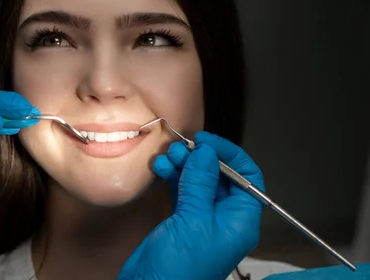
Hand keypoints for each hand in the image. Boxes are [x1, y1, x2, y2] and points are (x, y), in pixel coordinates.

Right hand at [118, 131, 264, 279]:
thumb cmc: (179, 269)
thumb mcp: (193, 221)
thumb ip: (200, 184)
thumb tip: (206, 152)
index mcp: (240, 221)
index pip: (247, 177)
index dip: (229, 155)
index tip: (206, 142)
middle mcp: (224, 218)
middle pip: (220, 176)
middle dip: (200, 158)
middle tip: (181, 148)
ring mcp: (201, 219)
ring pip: (198, 181)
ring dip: (183, 165)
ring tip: (168, 157)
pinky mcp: (181, 220)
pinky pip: (181, 190)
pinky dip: (172, 176)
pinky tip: (161, 168)